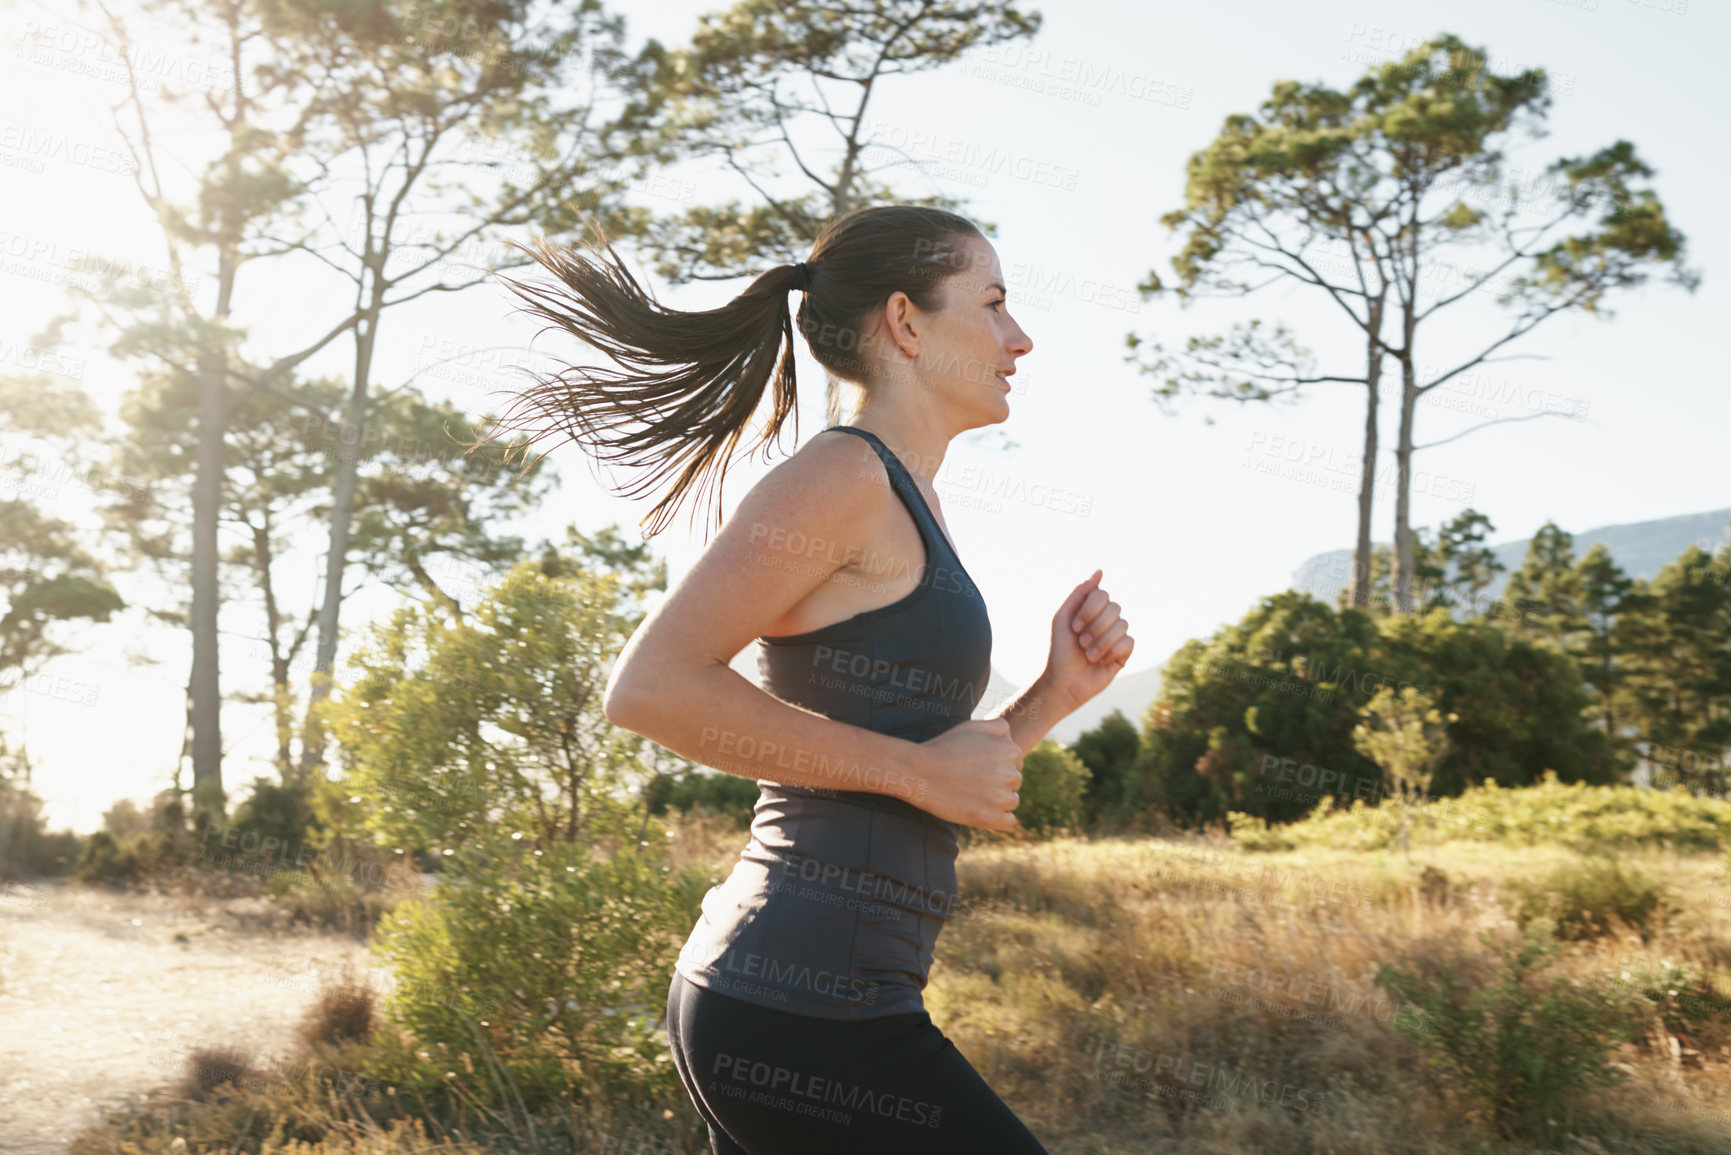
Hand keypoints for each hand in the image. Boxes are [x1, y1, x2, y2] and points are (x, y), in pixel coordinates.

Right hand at [912, 718, 1024, 830]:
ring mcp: (1001, 798)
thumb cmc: (944, 747)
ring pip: (1011, 802)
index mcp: (1010, 750)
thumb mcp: (972, 726)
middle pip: (1014, 783)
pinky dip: (997, 819)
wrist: (920, 773)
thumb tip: (1013, 740)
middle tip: (971, 780)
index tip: (978, 767)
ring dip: (996, 801)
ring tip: (972, 794)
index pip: (1016, 763)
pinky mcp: (990, 817)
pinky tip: (980, 811)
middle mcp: (1011, 774)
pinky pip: (1008, 821)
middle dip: (998, 783)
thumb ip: (999, 727)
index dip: (997, 765)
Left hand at [1045, 569, 1133, 710]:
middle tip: (1081, 642)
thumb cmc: (1060, 650)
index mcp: (1091, 609)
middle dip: (1095, 627)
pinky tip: (1100, 661)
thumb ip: (1079, 593)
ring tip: (1088, 655)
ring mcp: (1116, 636)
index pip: (1102, 594)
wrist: (1064, 682)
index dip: (1089, 609)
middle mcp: (1106, 620)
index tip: (1074, 626)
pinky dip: (1112, 651)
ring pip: (1123, 625)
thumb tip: (1099, 571)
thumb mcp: (1062, 617)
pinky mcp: (1124, 653)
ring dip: (1101, 642)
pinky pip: (1129, 642)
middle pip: (1115, 608)